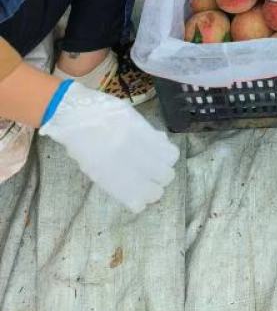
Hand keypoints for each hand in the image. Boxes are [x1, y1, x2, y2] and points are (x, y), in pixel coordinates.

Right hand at [39, 82, 178, 211]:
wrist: (71, 116)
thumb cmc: (102, 111)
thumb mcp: (130, 115)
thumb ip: (147, 131)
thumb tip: (163, 145)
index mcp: (138, 131)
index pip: (168, 156)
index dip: (170, 159)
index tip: (167, 158)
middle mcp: (129, 150)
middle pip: (163, 175)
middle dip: (164, 175)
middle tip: (159, 172)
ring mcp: (116, 166)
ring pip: (151, 192)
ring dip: (154, 190)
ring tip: (148, 185)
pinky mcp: (104, 179)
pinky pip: (130, 198)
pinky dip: (138, 200)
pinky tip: (138, 197)